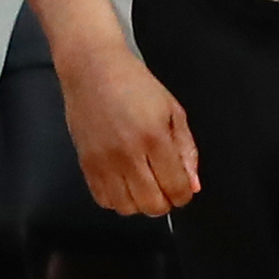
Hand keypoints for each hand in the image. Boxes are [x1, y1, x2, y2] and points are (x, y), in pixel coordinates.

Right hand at [62, 45, 200, 215]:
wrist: (93, 70)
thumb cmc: (135, 86)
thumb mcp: (173, 111)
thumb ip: (186, 151)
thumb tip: (192, 185)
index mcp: (154, 138)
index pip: (176, 188)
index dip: (184, 195)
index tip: (183, 188)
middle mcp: (128, 154)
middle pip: (152, 205)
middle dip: (165, 203)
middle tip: (164, 188)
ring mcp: (103, 162)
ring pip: (126, 208)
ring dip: (140, 203)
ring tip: (143, 185)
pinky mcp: (85, 164)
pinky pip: (103, 200)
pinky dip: (117, 199)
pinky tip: (124, 183)